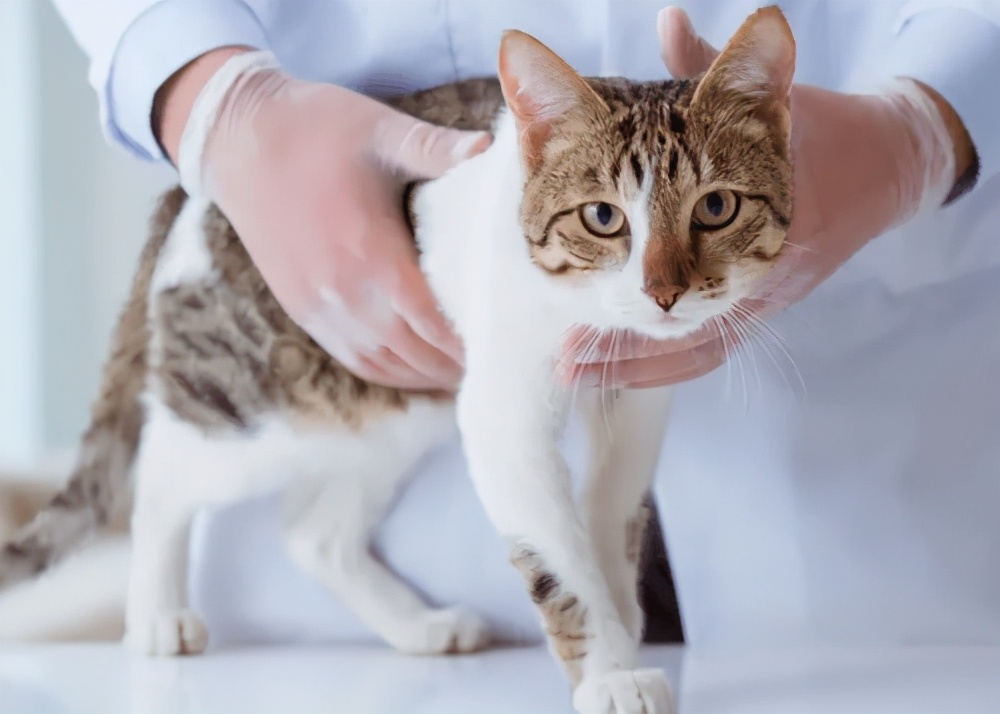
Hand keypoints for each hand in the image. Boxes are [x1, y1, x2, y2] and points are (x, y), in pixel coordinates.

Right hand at [155, 49, 490, 389]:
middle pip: (411, 351)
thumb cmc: (316, 129)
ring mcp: (317, 306)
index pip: (432, 320)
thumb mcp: (381, 130)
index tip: (501, 344)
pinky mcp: (300, 309)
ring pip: (382, 363)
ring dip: (424, 375)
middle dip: (454, 364)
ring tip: (460, 371)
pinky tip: (413, 366)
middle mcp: (342, 290)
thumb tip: (490, 149)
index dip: (468, 341)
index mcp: (369, 250)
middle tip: (493, 362)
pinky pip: (351, 357)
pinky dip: (388, 371)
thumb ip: (436, 148)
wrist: (239, 138)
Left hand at [562, 7, 973, 388]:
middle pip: (689, 302)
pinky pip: (709, 347)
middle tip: (560, 344)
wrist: (878, 171)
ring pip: (696, 338)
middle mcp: (764, 250)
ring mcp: (764, 287)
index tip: (575, 236)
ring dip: (632, 360)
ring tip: (572, 371)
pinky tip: (613, 371)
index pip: (696, 204)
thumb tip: (669, 22)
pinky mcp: (758, 305)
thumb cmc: (818, 131)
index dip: (632, 221)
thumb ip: (712, 71)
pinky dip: (659, 365)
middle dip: (623, 323)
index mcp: (764, 189)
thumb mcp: (768, 96)